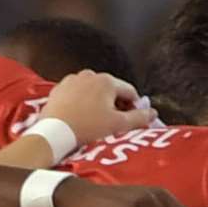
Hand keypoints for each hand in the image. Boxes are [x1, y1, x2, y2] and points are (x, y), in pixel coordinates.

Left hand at [40, 71, 155, 143]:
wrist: (55, 132)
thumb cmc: (87, 127)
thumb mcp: (119, 125)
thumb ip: (139, 117)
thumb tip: (152, 113)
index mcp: (107, 81)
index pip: (130, 92)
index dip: (135, 107)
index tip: (133, 120)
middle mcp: (90, 75)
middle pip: (111, 90)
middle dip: (116, 105)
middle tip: (114, 123)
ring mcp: (73, 80)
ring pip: (94, 92)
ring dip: (99, 104)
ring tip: (96, 122)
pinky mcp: (60, 88)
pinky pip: (77, 95)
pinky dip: (82, 104)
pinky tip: (81, 118)